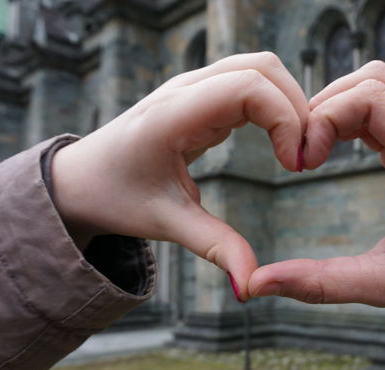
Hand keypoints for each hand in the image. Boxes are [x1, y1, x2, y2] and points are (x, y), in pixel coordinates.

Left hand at [50, 52, 307, 299]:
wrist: (79, 178)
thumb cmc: (115, 197)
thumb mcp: (165, 224)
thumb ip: (215, 248)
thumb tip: (252, 286)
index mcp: (173, 114)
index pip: (249, 87)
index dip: (285, 119)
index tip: (295, 166)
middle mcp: (185, 89)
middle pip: (263, 67)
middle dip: (297, 107)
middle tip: (306, 158)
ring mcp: (193, 86)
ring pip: (260, 68)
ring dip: (289, 102)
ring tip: (297, 151)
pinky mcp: (201, 93)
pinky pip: (250, 81)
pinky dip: (275, 104)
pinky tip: (280, 143)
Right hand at [248, 61, 384, 325]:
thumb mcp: (382, 286)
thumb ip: (320, 283)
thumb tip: (256, 285)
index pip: (371, 98)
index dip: (325, 118)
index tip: (304, 162)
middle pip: (375, 78)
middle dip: (327, 105)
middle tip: (303, 151)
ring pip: (381, 81)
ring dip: (340, 105)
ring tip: (315, 147)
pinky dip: (356, 113)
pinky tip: (335, 145)